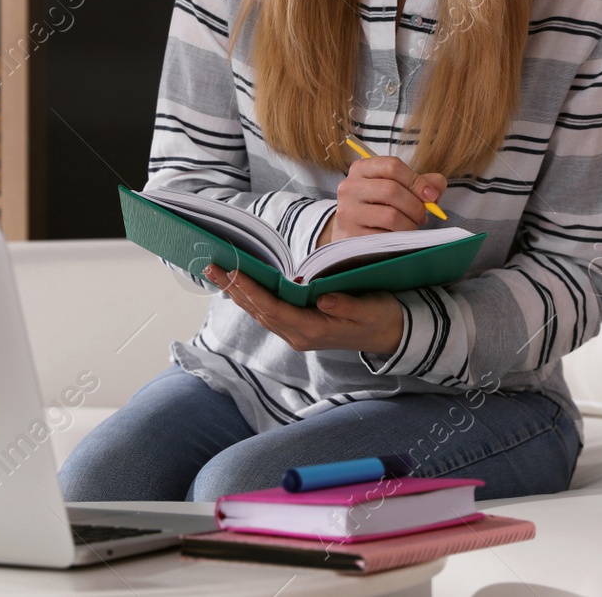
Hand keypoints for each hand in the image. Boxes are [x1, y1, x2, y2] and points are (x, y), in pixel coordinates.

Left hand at [202, 264, 403, 355]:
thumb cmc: (381, 318)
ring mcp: (297, 333)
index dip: (252, 291)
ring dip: (237, 292)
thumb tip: (322, 299)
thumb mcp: (370, 310)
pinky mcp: (298, 327)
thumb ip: (346, 306)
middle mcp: (299, 335)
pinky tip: (239, 285)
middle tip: (210, 266)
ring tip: (215, 272)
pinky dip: (250, 297)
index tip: (234, 272)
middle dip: (233, 288)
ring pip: (259, 312)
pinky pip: (268, 312)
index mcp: (313, 330)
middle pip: (259, 310)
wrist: (391, 335)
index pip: (274, 308)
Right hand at [318, 155, 445, 247]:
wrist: (351, 232)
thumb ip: (420, 182)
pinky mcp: (350, 235)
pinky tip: (399, 236)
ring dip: (410, 224)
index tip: (431, 195)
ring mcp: (348, 212)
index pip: (392, 166)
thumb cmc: (378, 205)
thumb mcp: (396, 187)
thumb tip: (438, 185)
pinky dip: (399, 238)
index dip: (416, 181)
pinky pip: (385, 237)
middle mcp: (350, 187)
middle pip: (392, 190)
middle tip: (423, 215)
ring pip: (390, 215)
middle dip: (415, 205)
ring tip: (412, 226)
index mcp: (361, 169)